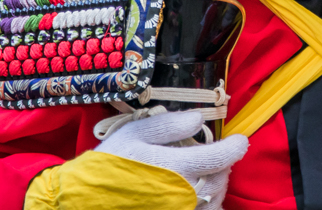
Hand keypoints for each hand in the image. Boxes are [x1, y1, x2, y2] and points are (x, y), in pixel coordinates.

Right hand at [93, 110, 247, 207]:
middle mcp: (183, 194)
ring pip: (214, 200)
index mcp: (177, 167)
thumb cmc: (109, 165)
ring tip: (204, 175)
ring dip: (216, 186)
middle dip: (223, 165)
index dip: (235, 146)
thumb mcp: (135, 134)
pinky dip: (207, 206)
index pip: (221, 157)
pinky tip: (195, 197)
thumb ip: (169, 125)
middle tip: (215, 155)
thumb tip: (198, 119)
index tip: (239, 139)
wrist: (82, 202)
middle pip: (220, 179)